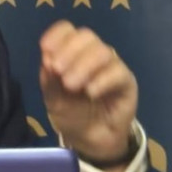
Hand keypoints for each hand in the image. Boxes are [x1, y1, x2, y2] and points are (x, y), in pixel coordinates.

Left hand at [38, 21, 137, 165]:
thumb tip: (47, 57)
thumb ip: (49, 79)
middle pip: (86, 36)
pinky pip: (118, 72)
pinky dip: (101, 80)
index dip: (57, 35)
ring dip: (83, 66)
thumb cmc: (71, 114)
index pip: (67, 30)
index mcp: (72, 53)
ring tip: (71, 85)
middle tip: (58, 71)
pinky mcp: (127, 82)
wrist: (90, 140)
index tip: (45, 49)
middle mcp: (93, 55)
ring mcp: (111, 66)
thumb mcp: (53, 99)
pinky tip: (90, 93)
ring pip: (102, 52)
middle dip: (69, 51)